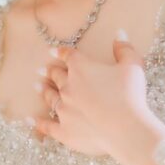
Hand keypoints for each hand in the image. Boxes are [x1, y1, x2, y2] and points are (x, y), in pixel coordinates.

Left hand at [35, 32, 160, 162]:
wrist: (125, 128)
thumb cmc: (130, 95)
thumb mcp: (132, 66)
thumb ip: (124, 48)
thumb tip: (119, 33)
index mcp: (81, 68)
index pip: (68, 56)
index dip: (61, 52)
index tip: (53, 51)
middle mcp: (68, 87)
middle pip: (56, 76)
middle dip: (51, 71)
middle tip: (43, 69)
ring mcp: (64, 109)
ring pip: (50, 97)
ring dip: (44, 91)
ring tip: (38, 87)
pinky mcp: (64, 131)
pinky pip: (47, 126)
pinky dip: (39, 123)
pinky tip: (31, 120)